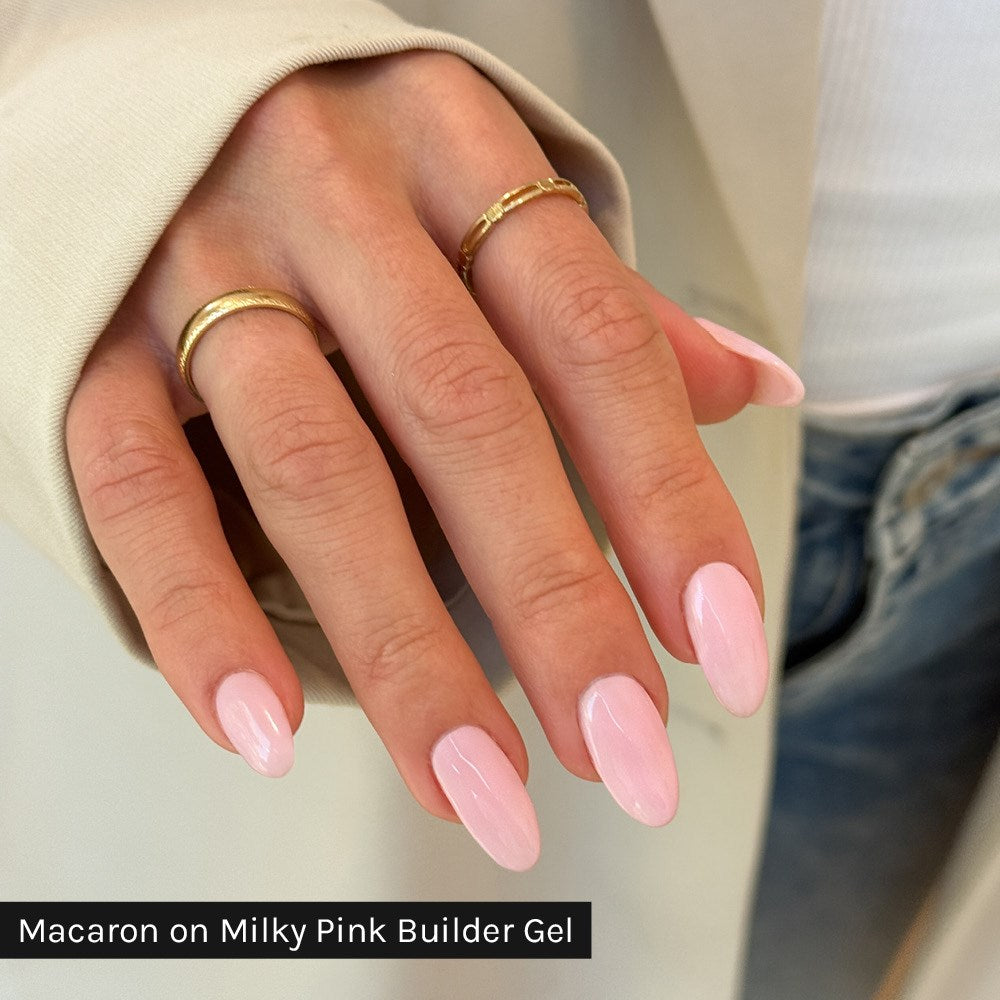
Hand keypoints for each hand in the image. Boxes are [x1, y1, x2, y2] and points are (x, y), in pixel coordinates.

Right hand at [65, 51, 802, 869]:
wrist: (143, 94)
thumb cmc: (350, 175)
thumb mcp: (486, 197)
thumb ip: (607, 305)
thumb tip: (754, 388)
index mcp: (455, 150)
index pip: (593, 340)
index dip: (668, 501)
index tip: (722, 645)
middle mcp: (332, 197)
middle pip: (466, 418)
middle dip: (556, 607)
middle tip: (621, 752)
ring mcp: (199, 266)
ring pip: (316, 473)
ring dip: (407, 650)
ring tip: (478, 783)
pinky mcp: (90, 346)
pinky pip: (141, 489)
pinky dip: (204, 619)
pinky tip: (268, 732)